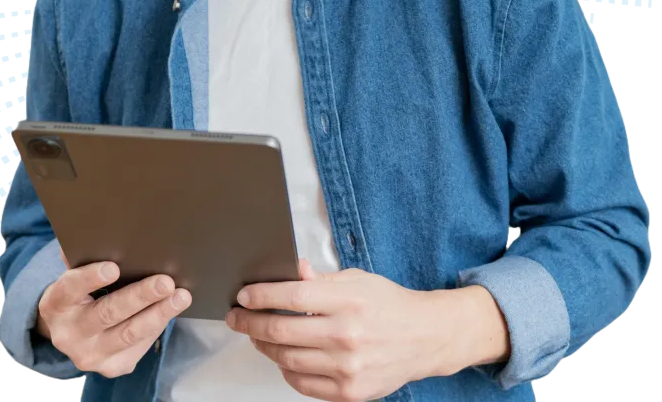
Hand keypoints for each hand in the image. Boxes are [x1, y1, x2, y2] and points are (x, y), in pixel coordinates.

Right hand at [35, 246, 191, 377]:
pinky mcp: (112, 366)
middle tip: (165, 282)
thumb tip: (101, 232)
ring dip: (159, 313)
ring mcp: (90, 355)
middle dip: (140, 297)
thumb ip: (85, 258)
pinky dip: (158, 325)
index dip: (91, 278)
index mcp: (56, 304)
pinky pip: (139, 345)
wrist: (71, 333)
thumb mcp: (75, 276)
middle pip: (107, 313)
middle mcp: (69, 334)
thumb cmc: (80, 293)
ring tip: (181, 296)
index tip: (113, 267)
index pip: (70, 289)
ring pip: (129, 334)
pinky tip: (172, 309)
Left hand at [225, 258, 443, 400]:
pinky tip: (282, 357)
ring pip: (287, 360)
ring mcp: (347, 368)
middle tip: (237, 317)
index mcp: (348, 301)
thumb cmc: (389, 304)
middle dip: (250, 323)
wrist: (424, 338)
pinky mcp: (349, 392)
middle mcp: (347, 336)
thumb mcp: (357, 279)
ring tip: (256, 335)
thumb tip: (292, 271)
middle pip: (282, 332)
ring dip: (264, 347)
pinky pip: (302, 384)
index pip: (293, 298)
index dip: (262, 296)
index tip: (244, 296)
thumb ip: (321, 279)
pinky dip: (285, 370)